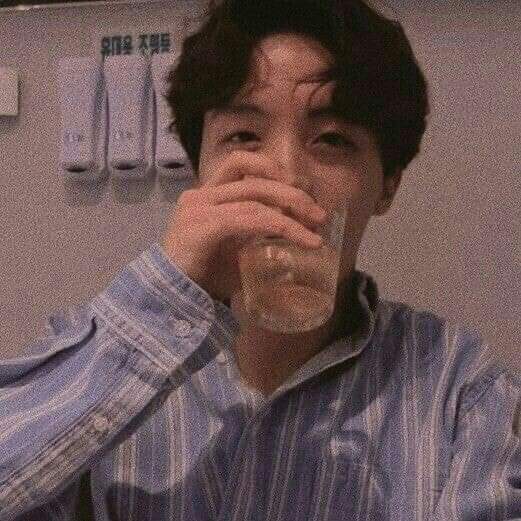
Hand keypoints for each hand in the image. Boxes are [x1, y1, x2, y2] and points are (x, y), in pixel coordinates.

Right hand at [161, 156, 326, 299]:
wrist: (170, 299)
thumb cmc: (204, 274)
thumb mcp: (236, 245)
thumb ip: (255, 228)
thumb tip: (293, 223)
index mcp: (207, 194)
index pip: (242, 164)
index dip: (274, 170)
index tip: (303, 189)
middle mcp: (200, 195)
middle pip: (254, 177)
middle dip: (292, 191)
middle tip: (319, 213)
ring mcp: (198, 208)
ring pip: (255, 196)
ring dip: (292, 208)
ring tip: (317, 226)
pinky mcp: (202, 226)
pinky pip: (250, 219)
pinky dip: (283, 226)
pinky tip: (303, 239)